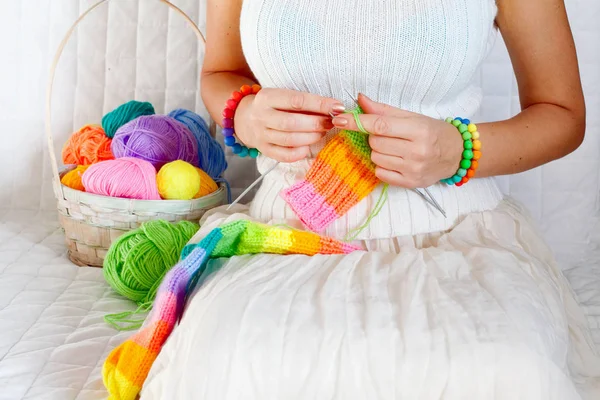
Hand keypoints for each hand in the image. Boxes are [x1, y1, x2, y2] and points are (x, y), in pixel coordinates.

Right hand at [234, 88, 345, 162]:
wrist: (245, 118)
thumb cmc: (274, 106)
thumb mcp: (283, 96)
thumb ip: (305, 103)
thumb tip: (334, 109)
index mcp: (267, 97)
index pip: (296, 100)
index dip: (319, 104)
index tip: (338, 107)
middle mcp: (261, 116)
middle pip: (291, 122)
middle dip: (316, 123)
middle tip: (331, 123)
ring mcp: (261, 135)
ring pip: (289, 139)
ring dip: (311, 137)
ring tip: (322, 133)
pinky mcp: (264, 149)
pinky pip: (283, 155)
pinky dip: (299, 153)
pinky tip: (308, 148)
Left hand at [332, 94, 462, 187]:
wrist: (457, 154)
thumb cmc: (432, 132)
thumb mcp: (411, 116)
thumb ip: (383, 110)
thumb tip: (359, 99)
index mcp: (418, 130)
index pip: (380, 125)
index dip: (357, 122)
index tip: (340, 119)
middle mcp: (417, 151)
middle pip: (375, 143)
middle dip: (375, 137)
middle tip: (389, 135)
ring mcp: (413, 169)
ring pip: (376, 158)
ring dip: (378, 152)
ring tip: (395, 148)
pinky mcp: (410, 183)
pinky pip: (381, 174)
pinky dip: (382, 166)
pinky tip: (395, 161)